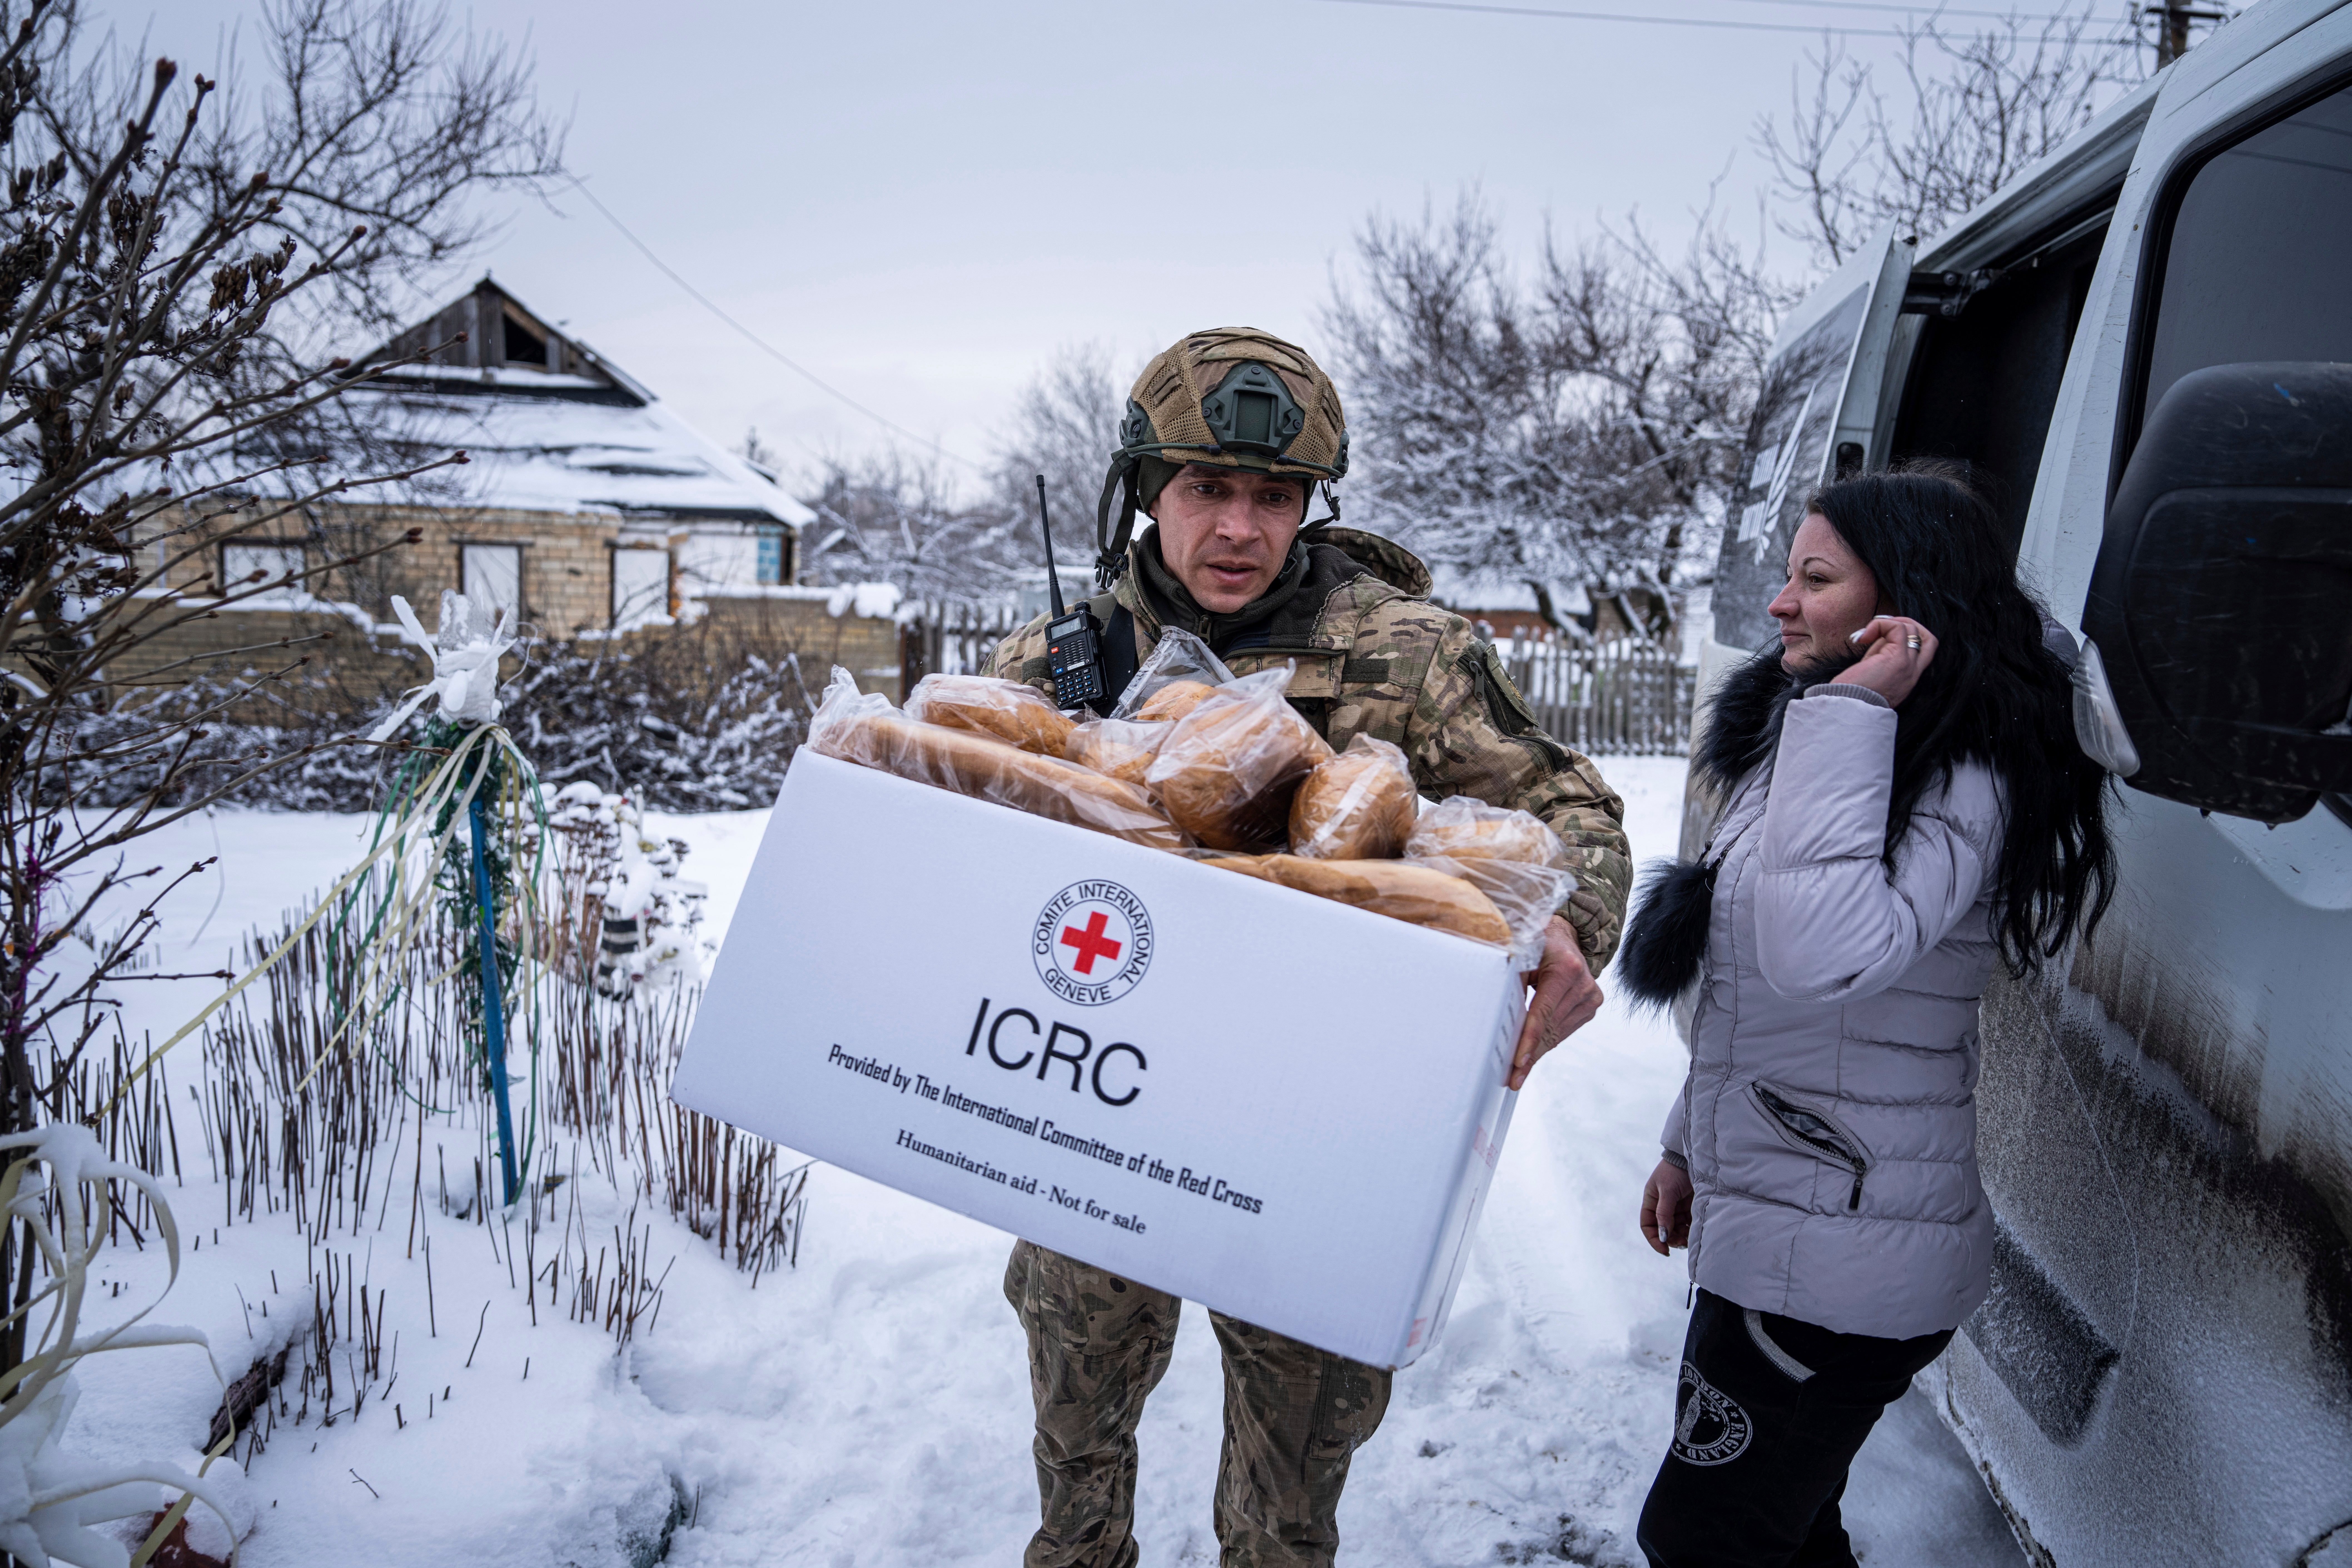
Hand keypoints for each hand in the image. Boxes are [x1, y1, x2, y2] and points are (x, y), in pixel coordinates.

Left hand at [1509, 917, 1602, 1090]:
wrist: (1564, 937)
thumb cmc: (1537, 944)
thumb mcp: (1520, 955)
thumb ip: (1510, 981)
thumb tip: (1498, 1014)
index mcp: (1566, 968)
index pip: (1543, 1011)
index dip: (1529, 1039)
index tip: (1518, 1062)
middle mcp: (1583, 984)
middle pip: (1551, 1028)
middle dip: (1530, 1054)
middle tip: (1513, 1077)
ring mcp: (1591, 996)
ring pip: (1559, 1033)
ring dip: (1538, 1051)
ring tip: (1519, 1071)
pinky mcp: (1591, 1005)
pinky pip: (1565, 1030)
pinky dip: (1548, 1041)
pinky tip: (1534, 1052)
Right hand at [1642, 1158, 1691, 1255]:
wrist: (1694, 1158)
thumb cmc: (1676, 1171)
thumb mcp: (1667, 1190)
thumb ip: (1664, 1213)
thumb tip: (1663, 1236)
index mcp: (1651, 1201)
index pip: (1647, 1225)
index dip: (1654, 1239)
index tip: (1665, 1250)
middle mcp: (1662, 1206)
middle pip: (1663, 1230)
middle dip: (1671, 1239)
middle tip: (1682, 1243)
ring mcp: (1677, 1207)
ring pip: (1676, 1229)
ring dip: (1681, 1237)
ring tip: (1689, 1240)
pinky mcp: (1690, 1207)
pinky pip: (1688, 1224)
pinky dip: (1690, 1231)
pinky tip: (1695, 1232)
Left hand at [1842, 614, 1937, 705]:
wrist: (1849, 710)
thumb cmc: (1852, 696)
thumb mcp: (1872, 674)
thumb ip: (1880, 656)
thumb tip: (1876, 637)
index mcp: (1907, 678)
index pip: (1922, 652)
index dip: (1907, 637)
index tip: (1882, 636)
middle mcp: (1912, 672)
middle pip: (1929, 640)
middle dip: (1909, 624)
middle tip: (1884, 624)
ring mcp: (1909, 665)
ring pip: (1913, 630)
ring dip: (1890, 622)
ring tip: (1868, 631)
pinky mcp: (1898, 659)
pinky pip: (1897, 629)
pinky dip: (1880, 624)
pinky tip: (1862, 637)